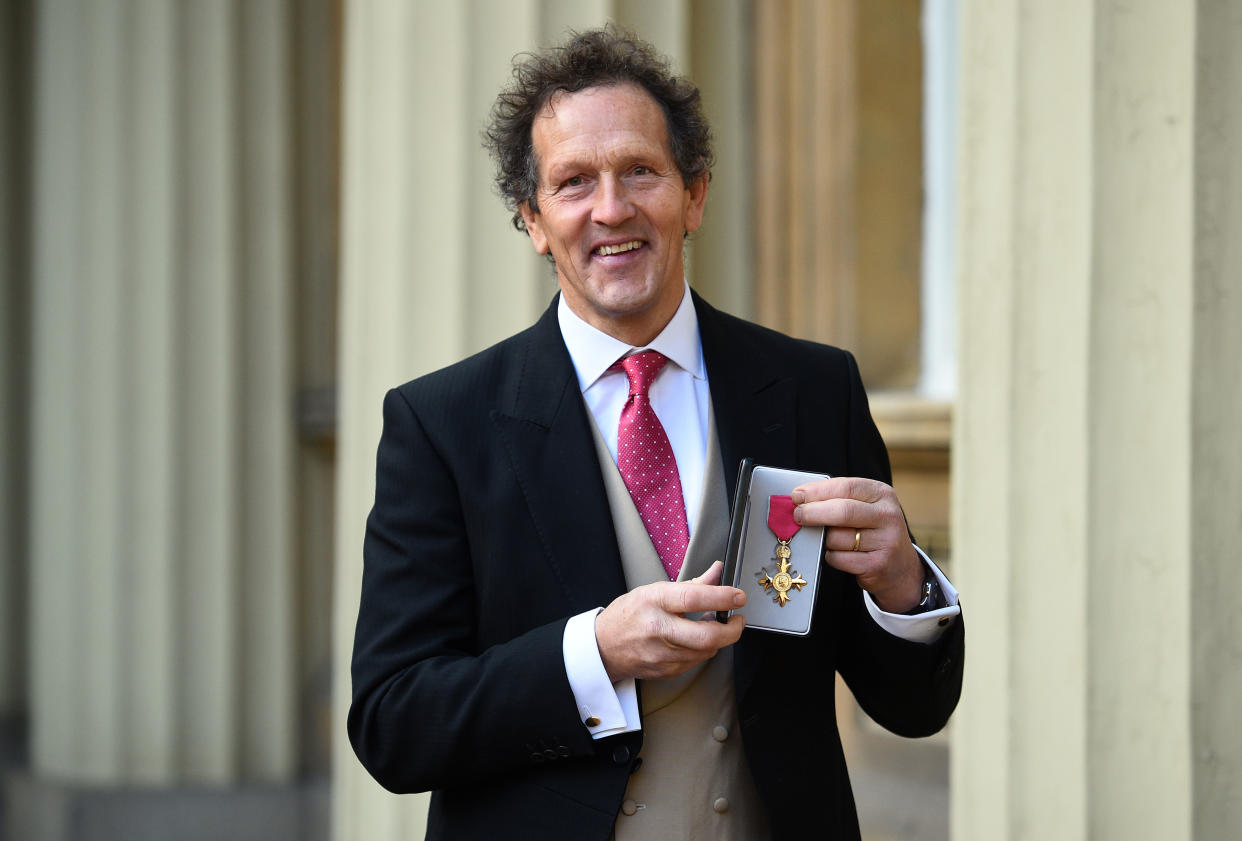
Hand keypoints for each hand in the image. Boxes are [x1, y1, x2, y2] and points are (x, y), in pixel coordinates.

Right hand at [594, 561, 746, 681]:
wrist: (604, 647)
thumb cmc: (628, 615)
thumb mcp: (654, 590)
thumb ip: (691, 584)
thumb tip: (716, 573)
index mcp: (654, 601)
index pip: (694, 598)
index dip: (722, 597)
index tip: (738, 596)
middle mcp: (658, 629)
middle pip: (707, 635)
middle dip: (732, 629)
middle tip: (737, 620)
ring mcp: (662, 654)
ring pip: (706, 651)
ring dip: (718, 639)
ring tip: (713, 626)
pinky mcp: (666, 670)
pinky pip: (696, 661)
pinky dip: (703, 650)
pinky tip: (697, 640)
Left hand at [791, 477, 923, 612]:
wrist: (900, 567)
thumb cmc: (871, 531)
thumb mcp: (864, 507)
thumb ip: (838, 499)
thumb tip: (800, 498)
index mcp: (882, 494)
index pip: (846, 487)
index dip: (818, 491)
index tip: (796, 496)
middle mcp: (888, 516)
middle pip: (843, 511)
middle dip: (813, 512)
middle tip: (797, 515)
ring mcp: (886, 541)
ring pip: (837, 538)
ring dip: (823, 539)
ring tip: (825, 538)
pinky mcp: (877, 565)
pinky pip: (839, 558)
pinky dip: (830, 555)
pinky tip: (836, 553)